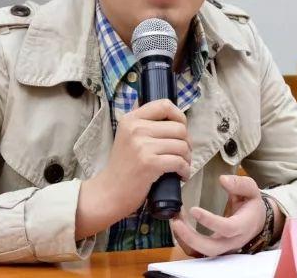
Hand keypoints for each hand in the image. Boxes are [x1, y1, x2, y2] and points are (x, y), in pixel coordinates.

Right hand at [75, 99, 189, 238]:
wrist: (109, 192)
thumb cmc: (123, 166)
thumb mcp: (128, 136)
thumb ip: (145, 123)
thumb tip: (172, 115)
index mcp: (131, 119)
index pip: (164, 105)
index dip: (179, 116)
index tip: (181, 129)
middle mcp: (136, 129)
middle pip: (179, 128)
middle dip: (187, 142)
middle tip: (183, 154)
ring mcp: (142, 146)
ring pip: (182, 145)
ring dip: (187, 158)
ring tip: (181, 166)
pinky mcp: (149, 163)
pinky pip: (179, 162)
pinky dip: (185, 170)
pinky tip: (181, 175)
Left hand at [170, 175, 265, 256]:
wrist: (256, 222)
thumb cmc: (252, 205)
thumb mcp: (251, 190)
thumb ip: (239, 184)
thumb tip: (223, 180)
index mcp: (242, 226)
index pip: (226, 228)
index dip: (209, 221)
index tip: (193, 209)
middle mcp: (232, 242)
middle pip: (211, 249)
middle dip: (191, 238)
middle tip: (176, 222)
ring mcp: (222, 249)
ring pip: (201, 253)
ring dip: (185, 239)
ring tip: (175, 220)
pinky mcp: (214, 250)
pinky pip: (197, 253)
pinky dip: (185, 243)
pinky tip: (178, 227)